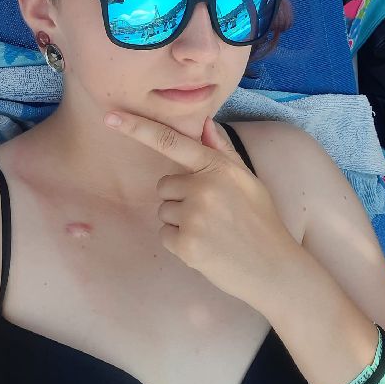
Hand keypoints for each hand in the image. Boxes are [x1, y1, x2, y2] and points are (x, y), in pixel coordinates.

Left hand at [104, 112, 298, 310]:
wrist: (273, 267)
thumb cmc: (261, 220)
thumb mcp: (247, 179)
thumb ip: (222, 150)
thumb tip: (204, 123)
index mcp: (217, 167)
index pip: (170, 141)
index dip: (137, 127)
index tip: (111, 116)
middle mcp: (202, 187)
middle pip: (164, 186)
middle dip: (180, 198)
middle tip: (210, 214)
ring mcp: (193, 217)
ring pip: (163, 211)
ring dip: (180, 222)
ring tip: (211, 232)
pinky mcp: (186, 245)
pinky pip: (165, 236)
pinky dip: (179, 243)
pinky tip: (206, 247)